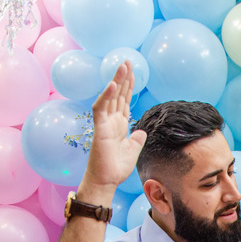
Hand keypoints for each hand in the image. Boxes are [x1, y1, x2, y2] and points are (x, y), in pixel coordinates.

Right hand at [82, 61, 146, 189]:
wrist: (106, 181)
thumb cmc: (116, 168)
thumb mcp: (132, 151)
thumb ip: (137, 140)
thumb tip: (141, 132)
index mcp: (120, 125)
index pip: (125, 101)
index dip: (129, 86)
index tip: (133, 72)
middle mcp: (111, 121)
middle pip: (118, 94)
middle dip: (123, 77)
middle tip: (127, 60)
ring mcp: (105, 123)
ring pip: (110, 97)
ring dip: (116, 80)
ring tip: (122, 65)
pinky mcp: (99, 128)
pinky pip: (101, 108)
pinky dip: (107, 96)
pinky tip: (114, 85)